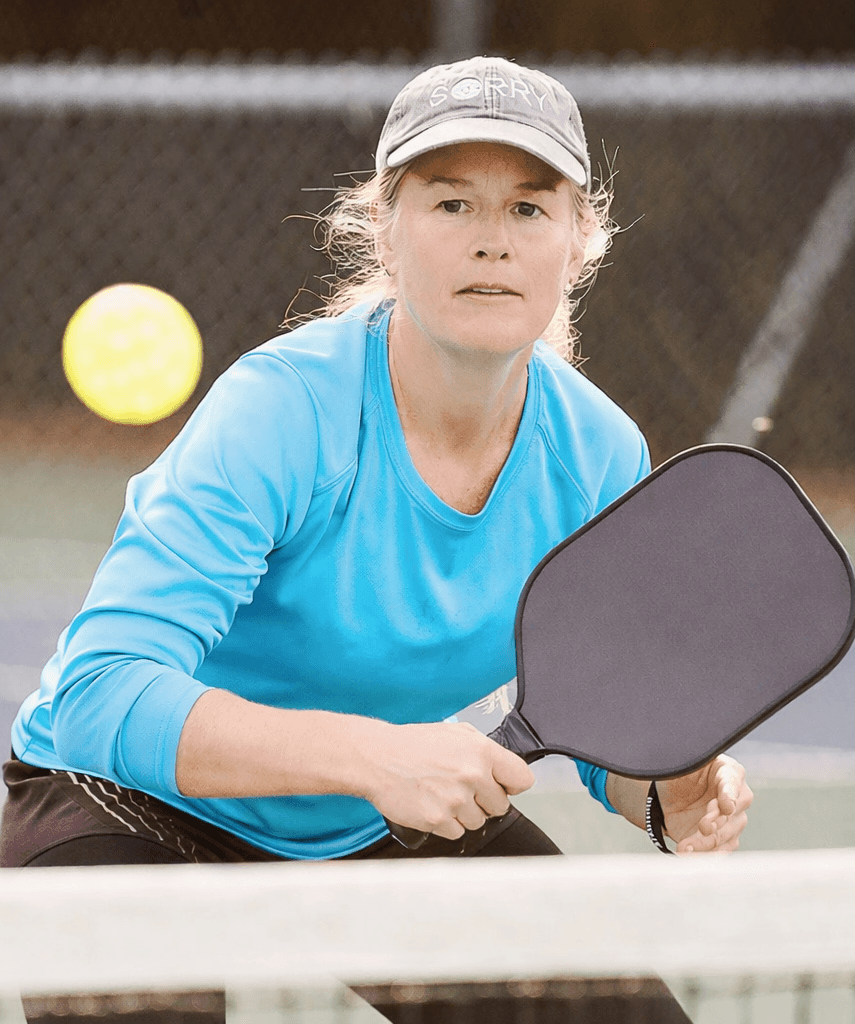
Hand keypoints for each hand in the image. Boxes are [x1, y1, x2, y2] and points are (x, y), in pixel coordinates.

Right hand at [362, 721, 534, 839]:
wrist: (377, 758)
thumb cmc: (413, 745)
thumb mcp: (456, 733)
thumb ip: (484, 750)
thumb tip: (504, 770)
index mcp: (481, 751)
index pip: (522, 779)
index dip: (512, 785)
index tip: (503, 786)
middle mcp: (472, 775)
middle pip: (501, 806)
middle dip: (484, 800)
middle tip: (462, 789)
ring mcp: (456, 800)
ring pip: (479, 821)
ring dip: (464, 813)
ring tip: (443, 794)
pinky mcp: (438, 820)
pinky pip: (457, 833)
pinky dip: (447, 824)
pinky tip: (433, 805)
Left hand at [657, 754, 752, 853]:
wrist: (668, 796)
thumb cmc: (678, 772)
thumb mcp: (681, 764)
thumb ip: (687, 762)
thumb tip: (683, 761)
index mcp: (728, 772)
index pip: (732, 783)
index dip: (729, 795)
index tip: (726, 806)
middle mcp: (736, 798)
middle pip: (732, 814)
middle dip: (717, 822)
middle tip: (703, 827)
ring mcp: (732, 821)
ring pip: (725, 836)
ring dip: (706, 843)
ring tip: (686, 846)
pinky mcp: (722, 840)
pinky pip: (719, 851)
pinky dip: (704, 855)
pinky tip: (689, 854)